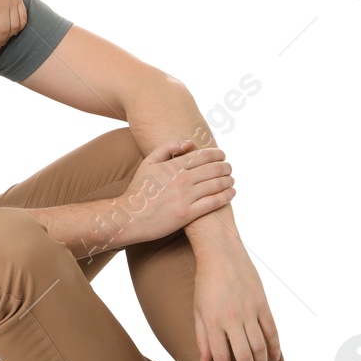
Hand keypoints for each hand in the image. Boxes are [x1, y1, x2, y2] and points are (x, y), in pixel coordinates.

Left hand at [0, 0, 26, 52]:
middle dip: (0, 42)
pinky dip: (20, 26)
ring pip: (15, 25)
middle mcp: (3, 6)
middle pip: (4, 30)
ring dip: (9, 36)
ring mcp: (13, 2)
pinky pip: (23, 17)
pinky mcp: (19, 0)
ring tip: (3, 41)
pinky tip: (13, 31)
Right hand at [109, 141, 234, 247]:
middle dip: (226, 167)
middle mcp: (181, 180)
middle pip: (214, 169)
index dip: (218, 154)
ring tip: (231, 180)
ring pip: (217, 184)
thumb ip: (167, 148)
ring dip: (228, 180)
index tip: (222, 156)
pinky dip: (226, 196)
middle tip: (228, 168)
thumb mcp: (148, 163)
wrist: (129, 217)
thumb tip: (189, 143)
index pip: (204, 155)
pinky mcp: (188, 214)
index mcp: (173, 166)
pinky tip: (231, 193)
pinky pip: (214, 202)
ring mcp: (185, 197)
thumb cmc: (139, 190)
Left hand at [193, 248, 280, 360]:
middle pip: (244, 355)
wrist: (221, 254)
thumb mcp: (197, 310)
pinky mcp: (262, 304)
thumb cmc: (205, 283)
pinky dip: (275, 346)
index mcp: (213, 321)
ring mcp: (250, 311)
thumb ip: (201, 337)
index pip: (221, 356)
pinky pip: (271, 330)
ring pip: (260, 345)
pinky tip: (274, 358)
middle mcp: (232, 319)